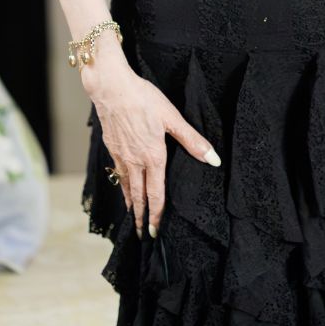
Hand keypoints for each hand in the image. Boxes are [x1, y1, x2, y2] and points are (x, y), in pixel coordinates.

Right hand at [81, 46, 219, 238]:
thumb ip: (192, 140)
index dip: (157, 214)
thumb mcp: (172, 117)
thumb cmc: (144, 99)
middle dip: (142, 218)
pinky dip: (122, 188)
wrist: (112, 89)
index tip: (156, 231)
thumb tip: (213, 159)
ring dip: (131, 206)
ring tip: (133, 219)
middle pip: (139, 197)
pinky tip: (124, 189)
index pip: (156, 193)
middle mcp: (135, 162)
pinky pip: (118, 175)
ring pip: (127, 188)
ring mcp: (121, 157)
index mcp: (153, 157)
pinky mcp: (112, 148)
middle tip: (144, 236)